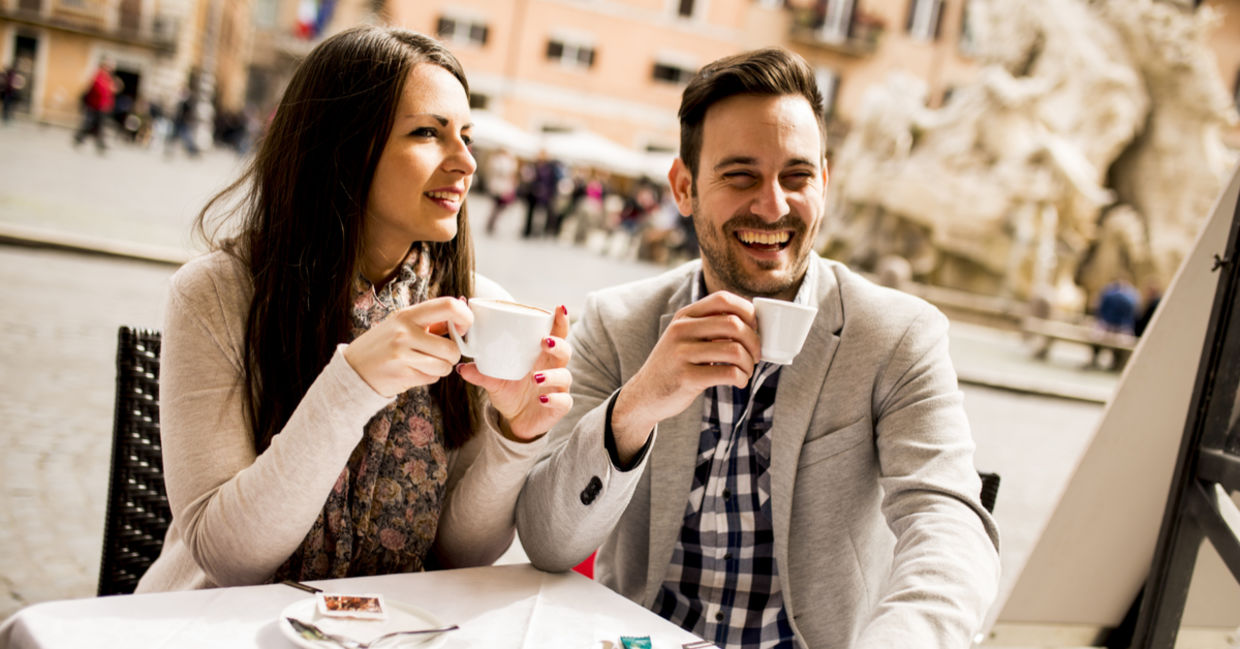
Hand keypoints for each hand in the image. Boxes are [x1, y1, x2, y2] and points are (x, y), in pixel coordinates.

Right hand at [343, 297, 472, 397]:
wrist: (354, 369)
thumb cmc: (383, 345)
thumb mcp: (402, 325)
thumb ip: (430, 322)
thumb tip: (461, 319)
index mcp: (407, 315)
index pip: (448, 306)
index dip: (465, 317)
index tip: (464, 328)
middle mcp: (405, 332)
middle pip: (452, 348)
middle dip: (453, 355)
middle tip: (442, 354)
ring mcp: (403, 355)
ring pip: (445, 366)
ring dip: (440, 368)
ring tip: (424, 363)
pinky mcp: (402, 375)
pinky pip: (432, 378)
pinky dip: (428, 377)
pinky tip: (413, 371)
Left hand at [458, 305, 572, 441]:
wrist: (516, 421)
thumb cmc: (510, 392)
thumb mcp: (493, 381)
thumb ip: (480, 373)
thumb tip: (461, 367)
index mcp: (541, 355)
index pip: (556, 334)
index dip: (560, 320)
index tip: (559, 307)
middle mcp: (553, 368)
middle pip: (565, 351)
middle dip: (558, 344)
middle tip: (544, 341)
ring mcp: (558, 387)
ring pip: (564, 375)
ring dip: (551, 375)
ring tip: (535, 377)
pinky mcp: (559, 406)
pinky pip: (563, 401)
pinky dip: (554, 399)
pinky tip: (542, 399)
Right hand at [611, 291, 759, 461]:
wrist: (645, 395)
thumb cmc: (675, 365)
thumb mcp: (686, 337)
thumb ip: (711, 326)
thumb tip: (754, 321)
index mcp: (685, 316)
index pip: (724, 299)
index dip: (747, 311)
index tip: (755, 328)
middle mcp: (681, 330)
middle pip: (734, 324)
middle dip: (754, 341)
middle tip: (756, 356)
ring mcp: (681, 354)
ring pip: (735, 351)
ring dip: (749, 364)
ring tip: (747, 372)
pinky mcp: (686, 378)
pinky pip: (728, 373)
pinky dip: (741, 378)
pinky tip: (739, 382)